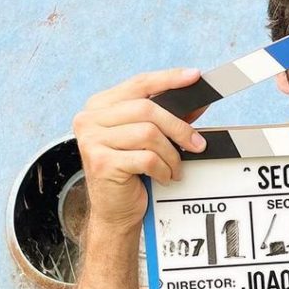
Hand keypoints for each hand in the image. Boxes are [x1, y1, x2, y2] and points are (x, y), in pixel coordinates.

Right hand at [73, 67, 207, 233]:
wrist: (114, 211)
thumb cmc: (131, 173)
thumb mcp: (148, 140)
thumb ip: (167, 118)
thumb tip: (197, 103)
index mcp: (100, 105)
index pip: (139, 84)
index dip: (169, 78)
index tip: (194, 76)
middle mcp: (90, 118)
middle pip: (147, 109)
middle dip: (178, 127)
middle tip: (197, 144)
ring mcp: (92, 140)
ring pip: (148, 134)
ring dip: (171, 154)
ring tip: (175, 168)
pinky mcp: (101, 162)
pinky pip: (146, 158)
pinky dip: (163, 169)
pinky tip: (163, 177)